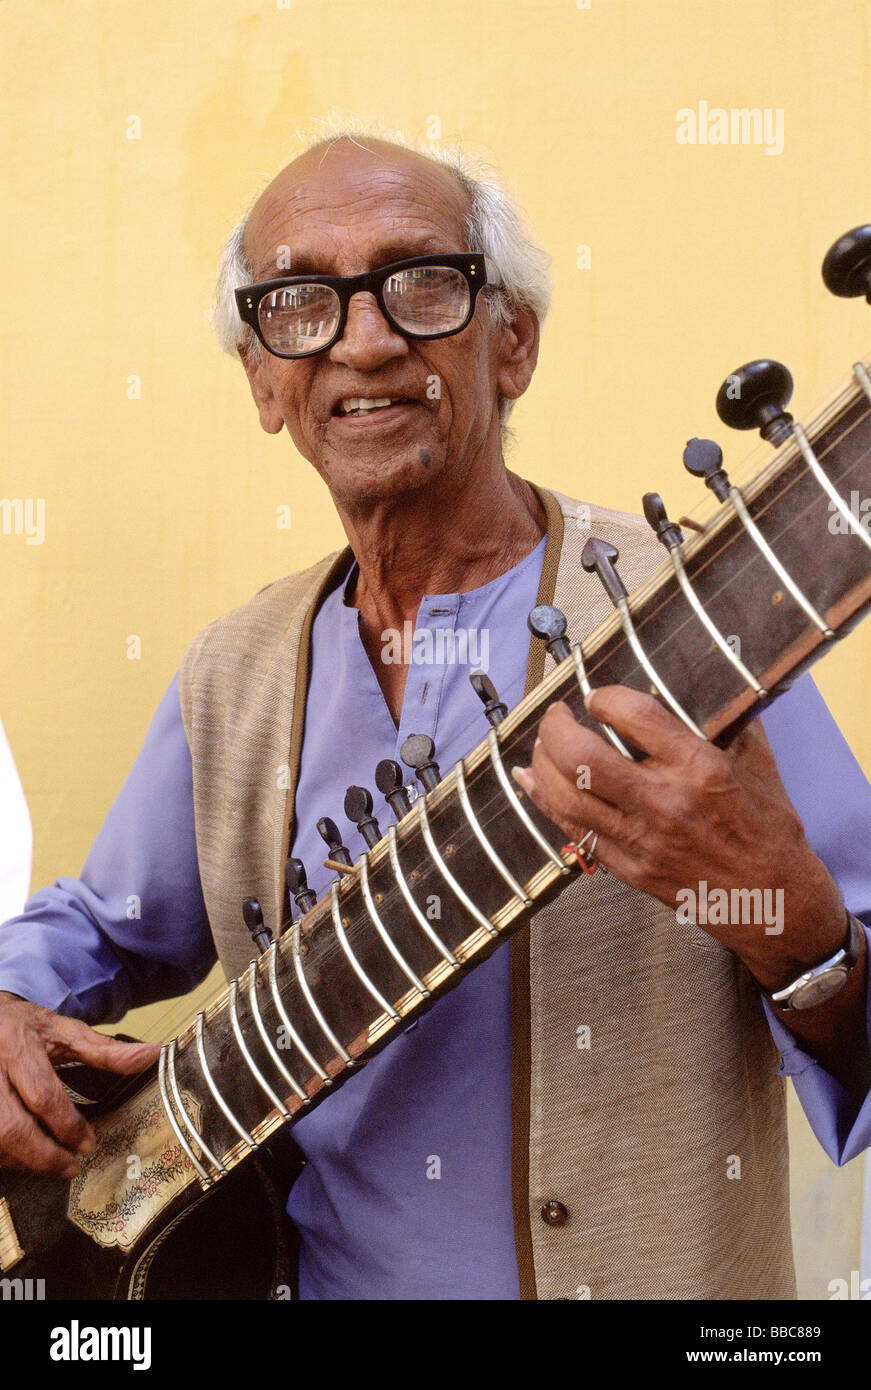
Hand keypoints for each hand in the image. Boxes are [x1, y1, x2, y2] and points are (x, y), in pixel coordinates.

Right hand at [0, 992, 159, 1176]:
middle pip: (12, 1128)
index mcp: (18, 1044)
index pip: (43, 1096)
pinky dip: (5, 1156)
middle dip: (44, 1155)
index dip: (67, 1126)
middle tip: (71, 1167)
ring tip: (52, 1164)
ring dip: (23, 1161)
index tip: (88, 1144)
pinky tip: (24, 1158)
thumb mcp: (66, 1031)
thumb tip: (153, 1055)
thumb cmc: (26, 1027)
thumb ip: (107, 1050)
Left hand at [512, 686, 846, 990]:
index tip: (599, 696)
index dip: (605, 697)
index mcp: (700, 769)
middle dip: (556, 727)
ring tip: (542, 745)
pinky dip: (545, 802)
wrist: (776, 904)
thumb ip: (728, 725)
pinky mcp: (628, 870)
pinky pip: (573, 831)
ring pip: (566, 797)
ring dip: (542, 764)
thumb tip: (702, 690)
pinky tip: (533, 782)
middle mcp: (665, 803)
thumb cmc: (770, 832)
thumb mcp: (760, 766)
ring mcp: (641, 841)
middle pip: (582, 758)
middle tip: (557, 715)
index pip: (635, 716)